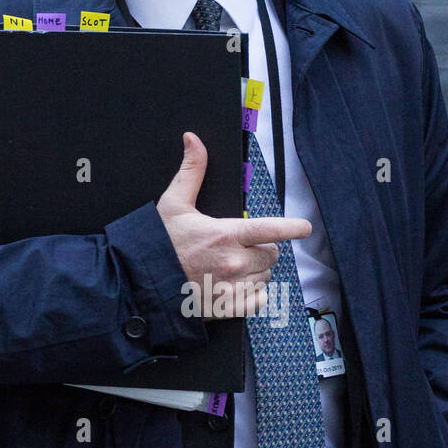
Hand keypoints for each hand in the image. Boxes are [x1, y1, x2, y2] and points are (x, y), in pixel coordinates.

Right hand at [156, 132, 310, 318]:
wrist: (142, 284)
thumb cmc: (158, 243)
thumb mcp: (173, 204)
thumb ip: (191, 171)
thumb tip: (193, 139)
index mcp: (226, 234)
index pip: (270, 229)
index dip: (292, 227)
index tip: (304, 227)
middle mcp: (234, 262)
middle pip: (271, 254)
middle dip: (261, 249)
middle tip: (239, 248)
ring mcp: (233, 287)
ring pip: (265, 276)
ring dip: (256, 271)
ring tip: (231, 268)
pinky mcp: (230, 308)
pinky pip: (260, 299)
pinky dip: (254, 294)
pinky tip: (236, 287)